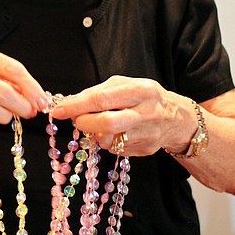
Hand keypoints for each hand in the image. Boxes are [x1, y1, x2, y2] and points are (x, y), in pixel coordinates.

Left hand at [50, 75, 195, 156]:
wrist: (176, 118)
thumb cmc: (142, 97)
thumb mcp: (124, 85)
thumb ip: (98, 92)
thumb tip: (69, 102)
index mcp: (141, 90)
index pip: (102, 98)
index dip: (76, 106)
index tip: (58, 111)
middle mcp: (147, 112)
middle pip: (107, 123)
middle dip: (84, 123)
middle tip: (77, 121)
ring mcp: (148, 134)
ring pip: (109, 140)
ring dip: (95, 133)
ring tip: (97, 124)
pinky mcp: (146, 150)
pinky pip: (116, 149)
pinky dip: (107, 141)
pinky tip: (113, 133)